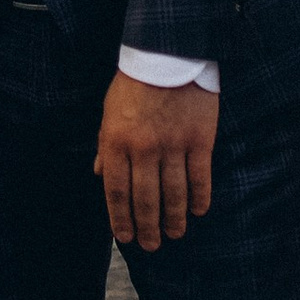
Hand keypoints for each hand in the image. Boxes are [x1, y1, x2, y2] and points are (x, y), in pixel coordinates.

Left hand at [95, 70, 216, 250]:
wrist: (168, 53)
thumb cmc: (134, 83)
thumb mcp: (108, 111)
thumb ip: (105, 145)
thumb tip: (100, 174)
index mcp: (117, 142)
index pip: (117, 192)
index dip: (120, 219)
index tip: (126, 237)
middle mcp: (144, 149)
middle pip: (146, 199)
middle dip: (148, 227)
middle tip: (152, 245)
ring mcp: (174, 145)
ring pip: (174, 193)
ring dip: (174, 218)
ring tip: (174, 234)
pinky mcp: (200, 139)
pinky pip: (200, 177)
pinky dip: (199, 197)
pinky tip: (198, 211)